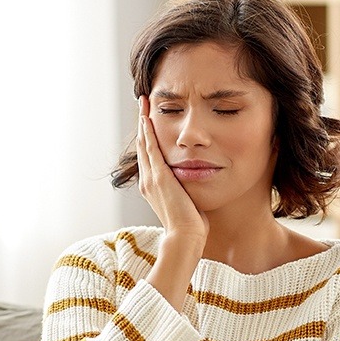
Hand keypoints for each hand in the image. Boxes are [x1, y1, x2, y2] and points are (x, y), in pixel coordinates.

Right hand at [136, 96, 208, 242]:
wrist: (185, 237)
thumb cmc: (190, 225)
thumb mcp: (186, 202)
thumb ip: (186, 189)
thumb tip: (197, 183)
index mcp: (152, 187)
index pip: (149, 156)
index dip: (148, 137)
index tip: (149, 121)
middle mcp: (147, 181)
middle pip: (143, 146)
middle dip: (143, 124)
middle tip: (143, 104)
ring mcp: (151, 178)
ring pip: (144, 143)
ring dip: (143, 122)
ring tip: (143, 103)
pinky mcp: (159, 177)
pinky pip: (151, 148)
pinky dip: (149, 132)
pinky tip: (148, 117)